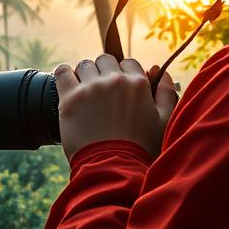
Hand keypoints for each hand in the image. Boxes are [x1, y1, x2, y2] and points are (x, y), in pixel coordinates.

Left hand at [54, 55, 178, 161]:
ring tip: (86, 94)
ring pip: (84, 65)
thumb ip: (166, 94)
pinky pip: (62, 71)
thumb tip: (161, 72)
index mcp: (138, 83)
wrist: (113, 168)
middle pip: (105, 60)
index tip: (120, 89)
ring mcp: (90, 88)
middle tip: (103, 94)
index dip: (124, 75)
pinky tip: (68, 86)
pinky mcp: (69, 98)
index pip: (128, 63)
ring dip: (85, 75)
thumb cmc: (141, 148)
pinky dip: (64, 74)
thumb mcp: (164, 121)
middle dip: (104, 73)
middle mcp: (114, 80)